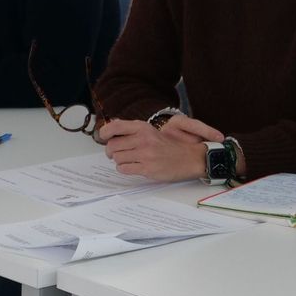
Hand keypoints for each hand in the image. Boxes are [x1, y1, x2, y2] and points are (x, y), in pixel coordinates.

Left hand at [99, 115, 224, 181]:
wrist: (192, 158)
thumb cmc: (173, 146)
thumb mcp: (153, 131)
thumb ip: (134, 129)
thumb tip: (113, 126)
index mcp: (144, 128)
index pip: (115, 127)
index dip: (104, 132)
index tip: (103, 137)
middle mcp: (144, 139)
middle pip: (112, 145)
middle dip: (111, 151)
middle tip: (116, 153)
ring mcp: (145, 154)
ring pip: (117, 158)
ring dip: (120, 161)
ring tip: (130, 160)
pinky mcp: (147, 168)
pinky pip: (124, 169)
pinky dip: (125, 169)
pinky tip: (134, 167)